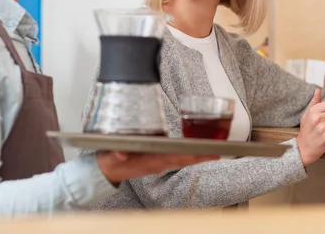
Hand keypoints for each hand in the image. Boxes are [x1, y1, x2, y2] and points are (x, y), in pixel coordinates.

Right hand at [97, 151, 218, 184]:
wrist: (107, 171)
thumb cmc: (111, 160)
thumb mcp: (111, 156)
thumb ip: (117, 153)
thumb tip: (121, 153)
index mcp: (149, 161)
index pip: (172, 157)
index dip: (187, 155)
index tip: (200, 153)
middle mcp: (157, 163)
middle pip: (182, 160)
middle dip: (199, 156)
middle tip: (216, 153)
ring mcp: (158, 164)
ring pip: (181, 160)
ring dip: (197, 157)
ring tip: (213, 153)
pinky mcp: (158, 162)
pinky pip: (176, 160)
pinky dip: (188, 156)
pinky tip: (197, 153)